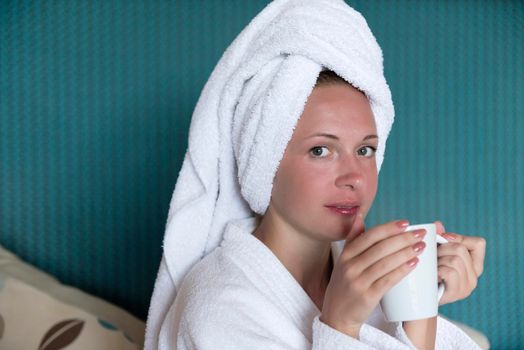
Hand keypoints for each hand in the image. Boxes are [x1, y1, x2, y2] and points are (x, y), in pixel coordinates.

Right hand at [320, 217, 426, 337]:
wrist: (337, 315)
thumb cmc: (345, 285)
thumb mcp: (343, 261)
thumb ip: (353, 239)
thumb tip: (359, 216)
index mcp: (345, 255)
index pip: (370, 236)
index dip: (389, 228)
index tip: (406, 223)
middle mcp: (350, 266)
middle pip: (380, 248)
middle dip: (403, 239)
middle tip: (420, 234)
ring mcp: (358, 281)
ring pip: (386, 263)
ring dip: (406, 252)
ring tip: (421, 247)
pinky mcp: (367, 296)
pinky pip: (388, 280)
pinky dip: (402, 270)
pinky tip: (414, 263)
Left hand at [435, 221, 485, 304]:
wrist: (421, 298)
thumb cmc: (430, 273)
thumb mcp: (436, 254)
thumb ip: (440, 239)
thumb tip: (437, 224)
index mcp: (474, 264)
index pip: (478, 243)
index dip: (459, 238)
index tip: (444, 240)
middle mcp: (474, 275)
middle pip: (460, 249)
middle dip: (441, 249)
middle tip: (433, 258)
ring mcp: (467, 285)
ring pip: (454, 259)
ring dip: (438, 260)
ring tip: (432, 268)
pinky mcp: (457, 293)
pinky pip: (449, 272)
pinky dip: (437, 270)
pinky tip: (433, 276)